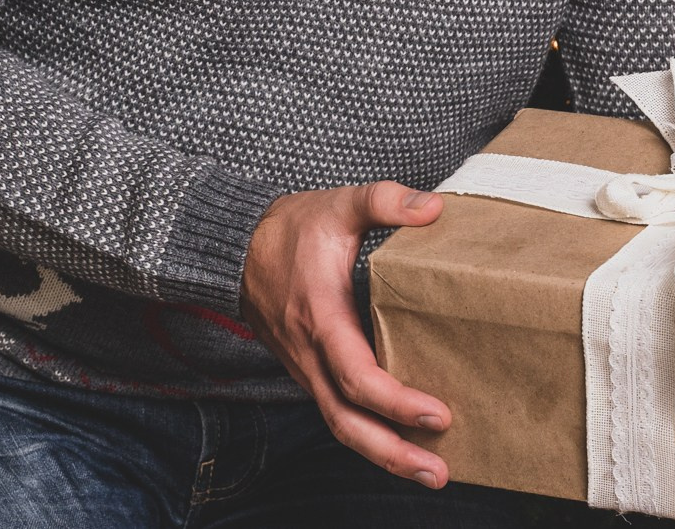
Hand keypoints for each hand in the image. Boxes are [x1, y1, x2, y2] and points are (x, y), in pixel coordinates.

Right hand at [241, 181, 452, 486]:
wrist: (237, 247)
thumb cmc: (292, 228)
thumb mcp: (339, 204)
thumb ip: (384, 201)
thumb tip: (433, 209)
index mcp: (320, 317)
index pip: (357, 376)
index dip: (396, 402)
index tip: (437, 413)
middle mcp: (310, 354)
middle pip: (346, 422)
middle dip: (392, 453)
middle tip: (438, 472)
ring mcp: (306, 367)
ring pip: (340, 424)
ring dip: (382, 454)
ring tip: (429, 471)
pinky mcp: (310, 370)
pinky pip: (337, 412)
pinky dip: (368, 434)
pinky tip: (401, 442)